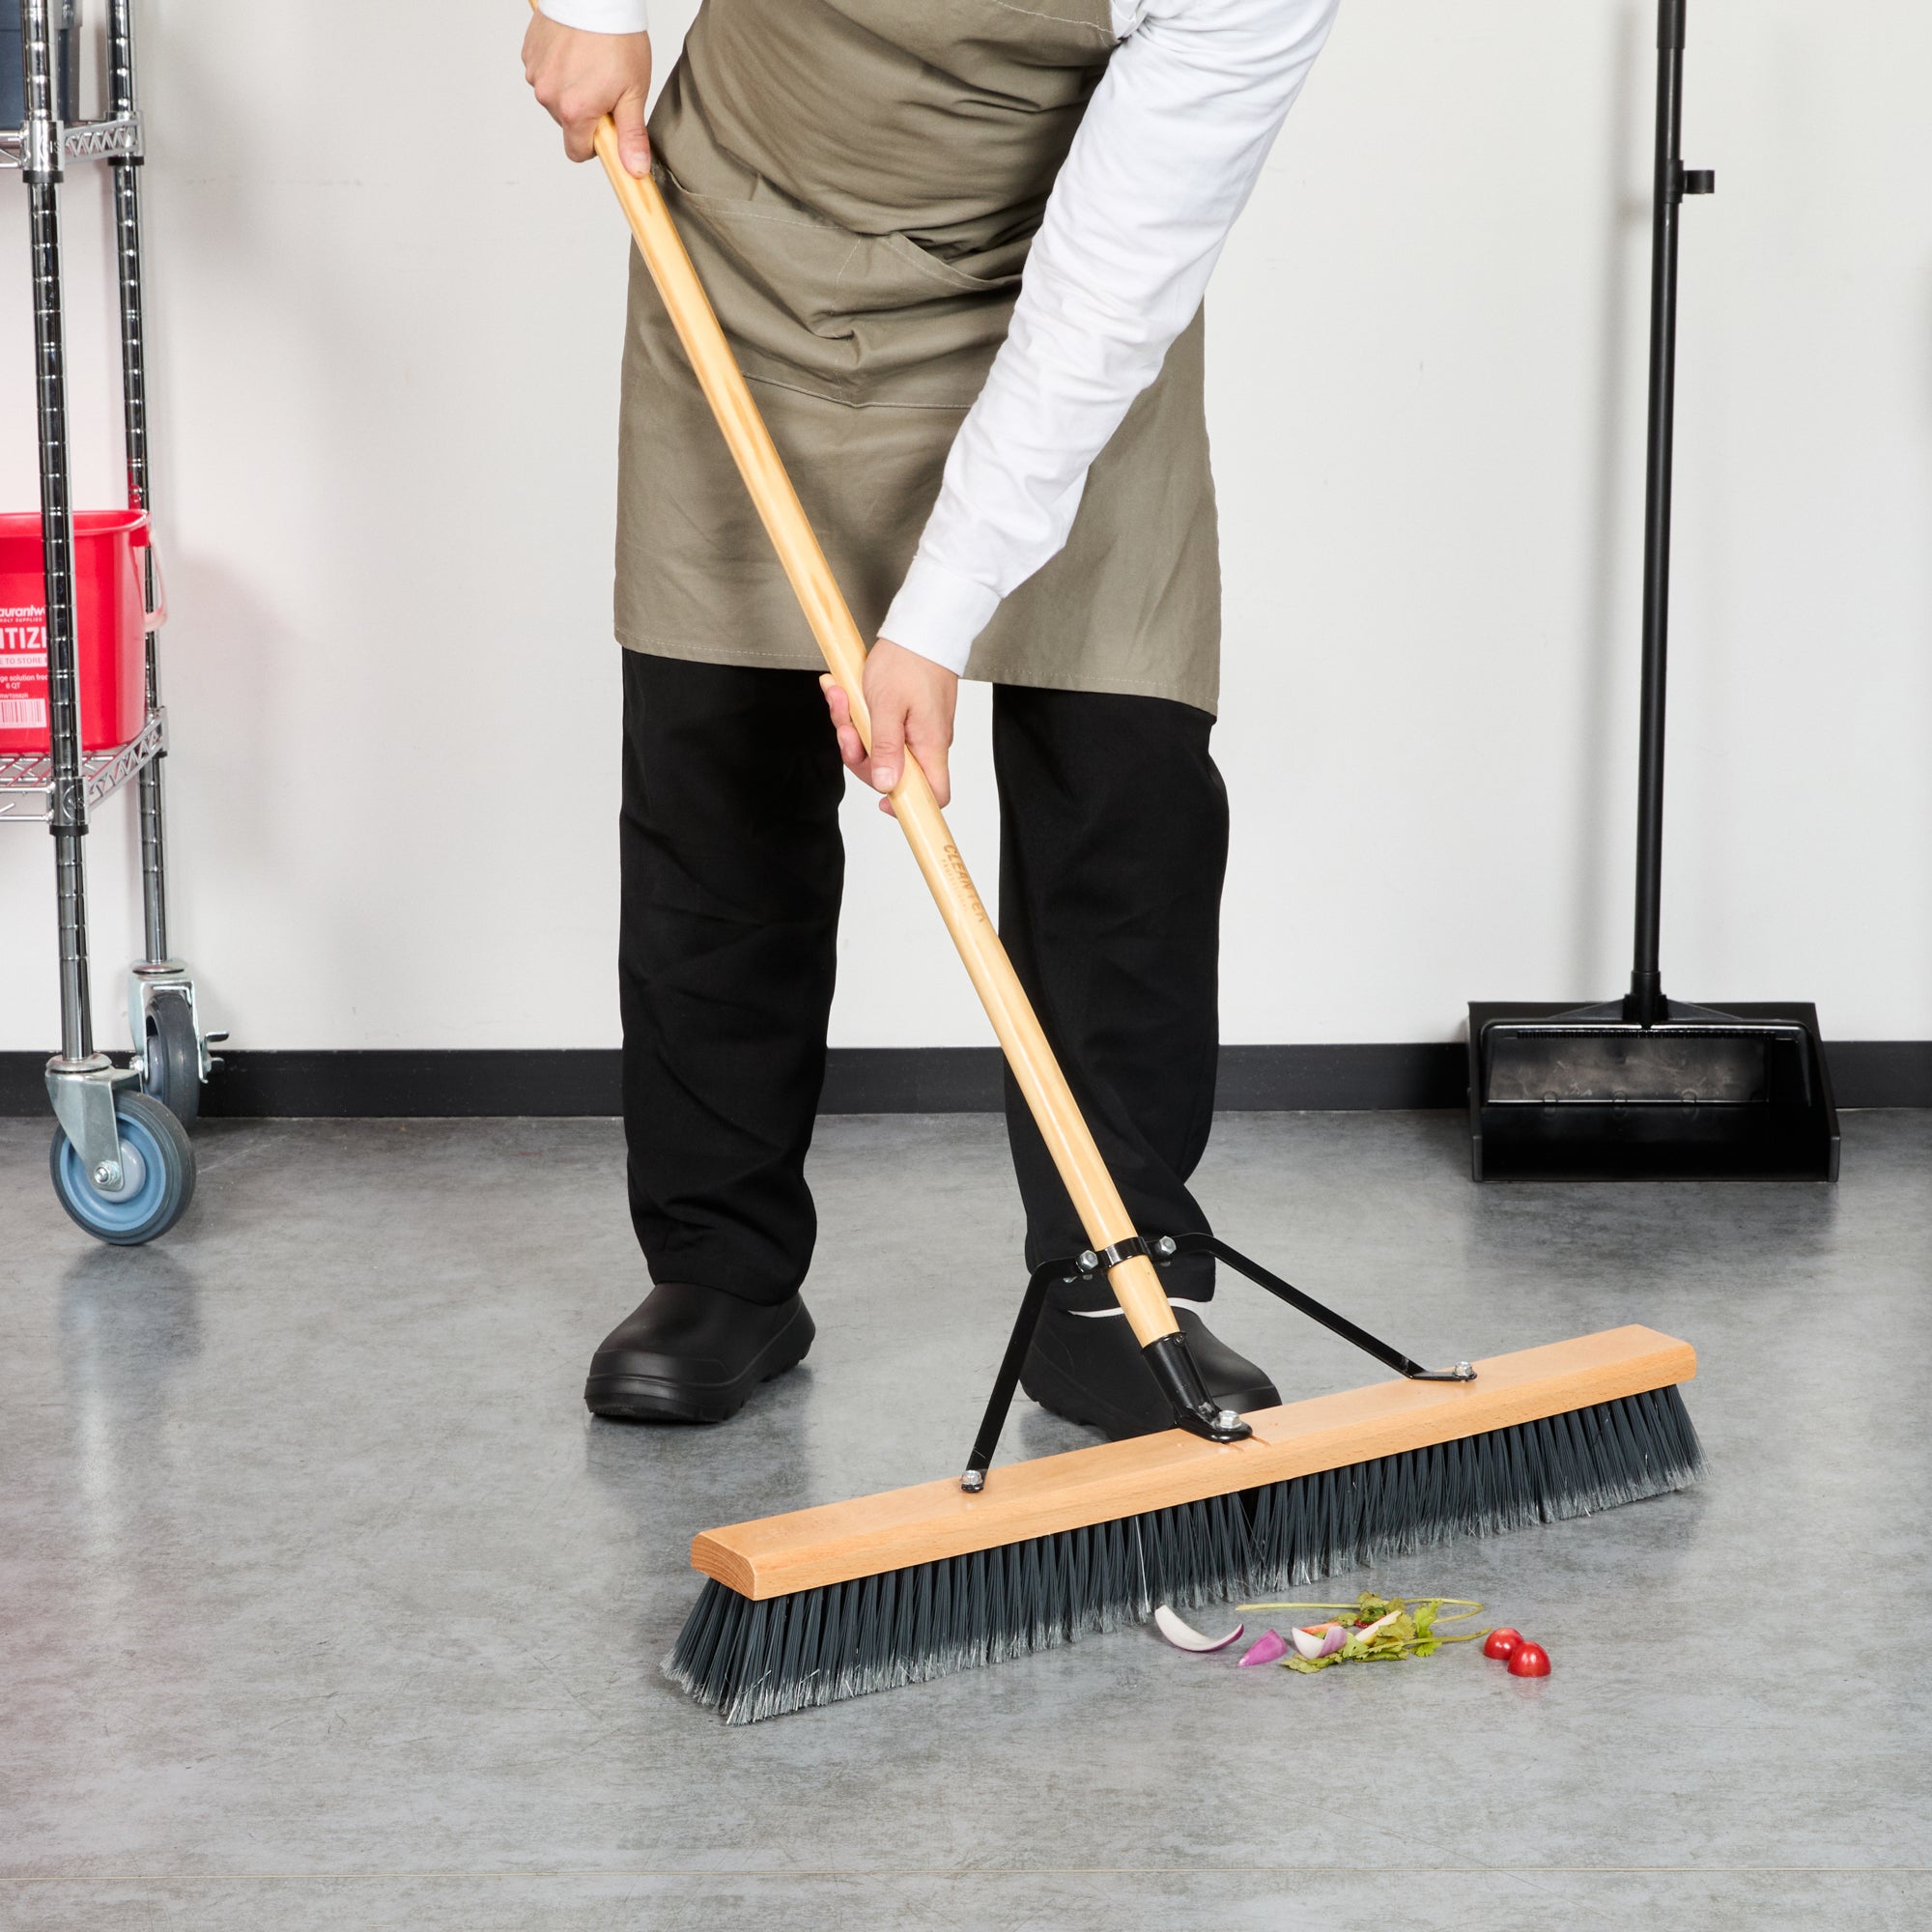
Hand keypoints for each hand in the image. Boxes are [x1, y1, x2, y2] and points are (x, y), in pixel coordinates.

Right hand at [521, 15, 652, 173]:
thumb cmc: (617, 37)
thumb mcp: (633, 92)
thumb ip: (631, 134)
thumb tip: (634, 169)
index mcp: (574, 111)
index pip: (576, 152)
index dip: (594, 144)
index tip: (607, 126)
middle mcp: (549, 95)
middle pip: (567, 123)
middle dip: (585, 112)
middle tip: (604, 85)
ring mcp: (536, 74)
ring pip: (555, 98)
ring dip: (570, 89)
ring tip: (589, 63)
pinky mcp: (530, 54)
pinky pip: (545, 74)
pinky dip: (559, 68)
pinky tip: (575, 52)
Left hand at [822, 639, 957, 813]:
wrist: (921, 626)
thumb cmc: (908, 661)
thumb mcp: (886, 707)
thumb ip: (886, 749)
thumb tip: (886, 785)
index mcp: (930, 745)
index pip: (933, 796)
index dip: (909, 806)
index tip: (882, 801)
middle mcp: (928, 742)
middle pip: (894, 772)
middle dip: (861, 754)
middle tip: (845, 727)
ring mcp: (918, 729)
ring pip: (882, 748)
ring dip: (854, 727)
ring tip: (839, 698)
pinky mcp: (909, 715)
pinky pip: (882, 727)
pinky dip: (860, 715)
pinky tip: (845, 695)